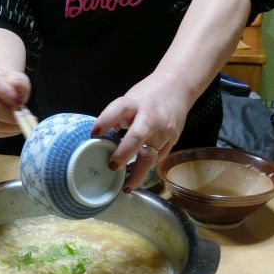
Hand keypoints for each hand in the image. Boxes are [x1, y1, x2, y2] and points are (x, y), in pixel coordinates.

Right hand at [0, 68, 30, 136]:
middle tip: (24, 116)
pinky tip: (17, 127)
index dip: (6, 94)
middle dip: (11, 115)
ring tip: (23, 123)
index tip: (19, 101)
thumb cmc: (10, 84)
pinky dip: (9, 132)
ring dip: (11, 126)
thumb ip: (19, 82)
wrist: (2, 90)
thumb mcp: (18, 78)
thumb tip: (16, 86)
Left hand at [92, 70, 191, 189]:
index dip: (105, 121)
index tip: (94, 135)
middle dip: (123, 155)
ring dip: (136, 174)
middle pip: (137, 136)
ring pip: (150, 156)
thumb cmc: (149, 94)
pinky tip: (136, 176)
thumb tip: (99, 137)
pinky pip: (157, 159)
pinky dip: (146, 168)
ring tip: (124, 186)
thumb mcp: (130, 99)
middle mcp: (151, 116)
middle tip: (112, 167)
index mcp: (135, 102)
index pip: (118, 109)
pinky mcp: (173, 140)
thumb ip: (116, 117)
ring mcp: (164, 130)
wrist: (179, 86)